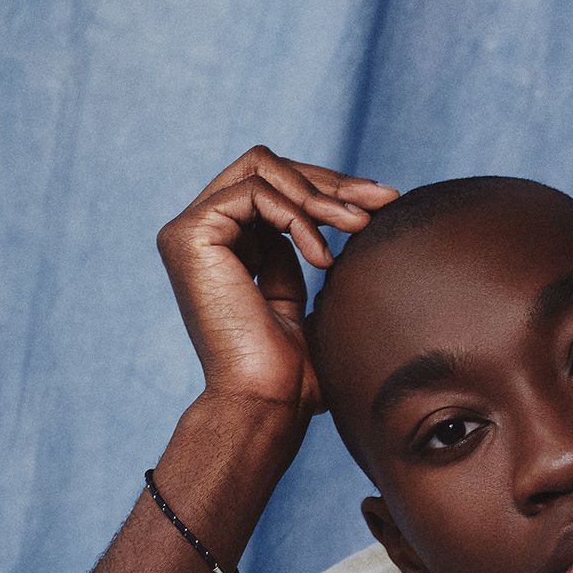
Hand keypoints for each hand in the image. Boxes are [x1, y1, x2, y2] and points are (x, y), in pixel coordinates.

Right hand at [156, 146, 396, 418]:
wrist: (267, 405)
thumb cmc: (292, 375)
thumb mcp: (303, 301)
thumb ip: (304, 253)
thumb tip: (343, 212)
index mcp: (225, 246)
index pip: (276, 187)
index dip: (329, 188)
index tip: (383, 203)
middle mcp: (201, 232)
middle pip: (268, 167)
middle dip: (331, 181)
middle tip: (383, 200)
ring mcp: (189, 231)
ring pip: (262, 168)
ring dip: (321, 196)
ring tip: (358, 229)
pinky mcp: (190, 234)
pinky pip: (255, 192)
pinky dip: (297, 217)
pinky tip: (321, 259)